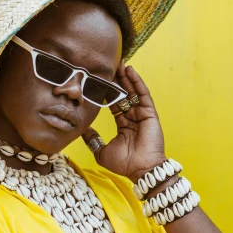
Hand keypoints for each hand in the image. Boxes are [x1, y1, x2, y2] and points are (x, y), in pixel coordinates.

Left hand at [81, 61, 165, 181]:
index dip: (106, 92)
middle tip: (108, 64)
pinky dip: (136, 82)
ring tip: (118, 62)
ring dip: (126, 77)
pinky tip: (130, 71)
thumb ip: (92, 139)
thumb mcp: (101, 151)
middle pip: (123, 94)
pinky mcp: (149, 113)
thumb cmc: (124, 164)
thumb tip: (83, 130)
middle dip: (116, 80)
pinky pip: (142, 94)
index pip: (114, 103)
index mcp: (123, 124)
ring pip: (132, 91)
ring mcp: (142, 114)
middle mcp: (133, 117)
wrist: (141, 170)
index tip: (98, 80)